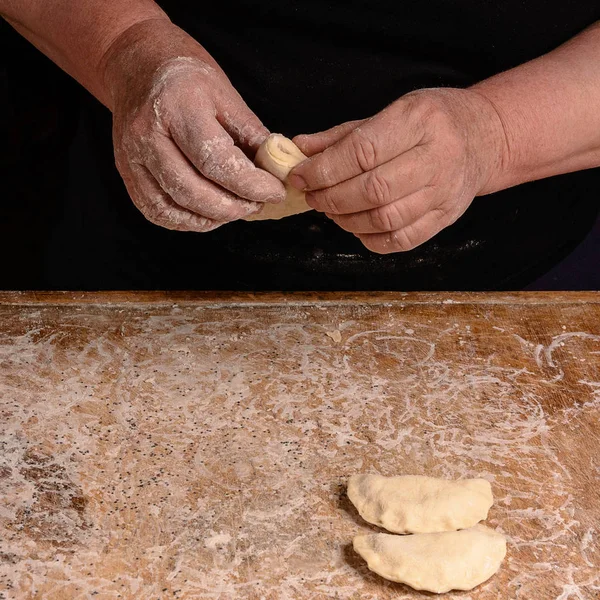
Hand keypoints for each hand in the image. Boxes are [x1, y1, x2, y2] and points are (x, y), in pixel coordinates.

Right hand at [104, 21, 284, 230]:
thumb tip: (277, 170)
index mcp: (177, 106)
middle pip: (192, 190)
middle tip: (257, 205)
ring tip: (236, 210)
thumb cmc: (188, 79)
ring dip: (210, 218)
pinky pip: (155, 211)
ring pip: (172, 207)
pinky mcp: (126, 173)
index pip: (216, 161)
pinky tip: (208, 215)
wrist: (138, 67)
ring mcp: (131, 156)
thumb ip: (252, 135)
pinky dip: (185, 221)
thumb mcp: (227, 95)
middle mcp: (147, 134)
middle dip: (232, 207)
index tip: (274, 192)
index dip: (249, 184)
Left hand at [289, 88, 507, 252]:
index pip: (362, 151)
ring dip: (346, 220)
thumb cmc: (433, 121)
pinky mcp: (445, 218)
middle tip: (313, 196)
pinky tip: (356, 226)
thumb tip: (300, 149)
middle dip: (331, 197)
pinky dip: (370, 239)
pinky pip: (401, 240)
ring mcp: (444, 193)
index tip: (300, 176)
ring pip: (384, 219)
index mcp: (418, 121)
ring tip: (331, 210)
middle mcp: (436, 158)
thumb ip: (344, 134)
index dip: (324, 169)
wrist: (484, 138)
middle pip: (372, 189)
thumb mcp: (392, 111)